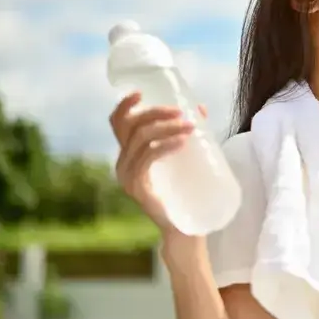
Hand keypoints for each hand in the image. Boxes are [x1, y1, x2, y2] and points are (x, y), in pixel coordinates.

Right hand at [109, 93, 207, 234]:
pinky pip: (148, 158)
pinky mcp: (137, 187)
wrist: (184, 227)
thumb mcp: (182, 157)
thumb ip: (185, 133)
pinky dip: (165, 145)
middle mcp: (122, 163)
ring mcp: (127, 176)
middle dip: (156, 113)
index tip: (140, 92)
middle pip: (132, 127)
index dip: (125, 106)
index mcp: (128, 154)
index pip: (118, 124)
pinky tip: (182, 141)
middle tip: (182, 112)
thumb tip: (200, 108)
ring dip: (167, 128)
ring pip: (142, 139)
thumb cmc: (184, 190)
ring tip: (191, 127)